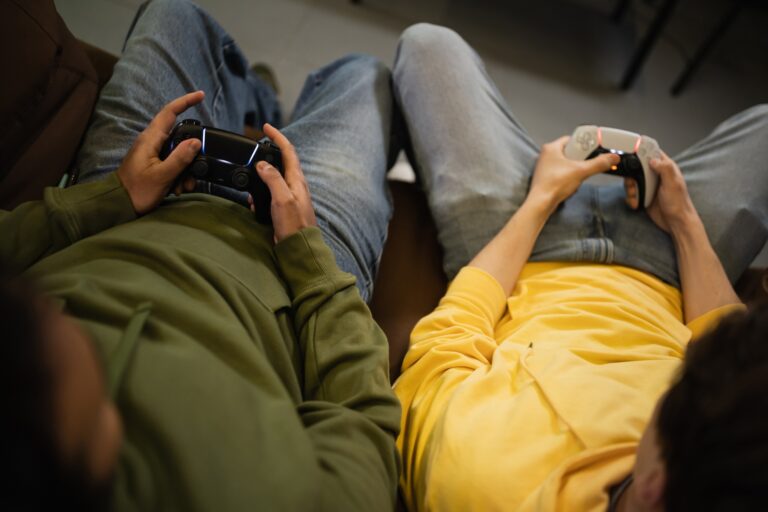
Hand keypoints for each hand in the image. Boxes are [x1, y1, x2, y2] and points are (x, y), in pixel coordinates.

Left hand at [116, 91, 203, 214]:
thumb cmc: (136, 191)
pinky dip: (180, 174)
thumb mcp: (162, 176)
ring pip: (179, 152)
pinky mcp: (154, 163)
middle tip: (197, 170)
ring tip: (184, 185)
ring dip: (187, 168)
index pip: (170, 112)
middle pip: (180, 135)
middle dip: (192, 152)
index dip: (186, 101)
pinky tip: (178, 187)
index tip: (201, 96)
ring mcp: (153, 152)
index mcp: (150, 139)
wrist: (119, 205)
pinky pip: (174, 162)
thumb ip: (180, 158)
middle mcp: (151, 142)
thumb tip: (196, 143)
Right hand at [253, 123, 316, 241]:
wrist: (299, 248)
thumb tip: (262, 164)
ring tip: (249, 181)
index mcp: (297, 179)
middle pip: (281, 161)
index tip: (266, 127)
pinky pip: (270, 193)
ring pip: (274, 177)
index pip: (288, 150)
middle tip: (253, 151)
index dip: (277, 136)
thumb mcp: (282, 199)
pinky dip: (260, 193)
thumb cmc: (294, 225)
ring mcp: (290, 195)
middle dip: (267, 154)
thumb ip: (273, 179)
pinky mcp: (284, 207)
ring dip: (260, 176)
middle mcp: (295, 185)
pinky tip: (253, 201)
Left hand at [526, 136, 619, 214]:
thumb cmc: (553, 185)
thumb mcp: (581, 171)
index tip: (593, 148)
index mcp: (551, 148)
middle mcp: (546, 155)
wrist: (541, 203)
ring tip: (577, 176)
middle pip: (571, 152)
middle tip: (585, 165)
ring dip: (575, 170)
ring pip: (567, 164)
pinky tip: (571, 184)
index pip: (572, 138)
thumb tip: (612, 158)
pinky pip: (562, 173)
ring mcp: (545, 167)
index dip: (583, 143)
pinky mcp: (547, 177)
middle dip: (580, 160)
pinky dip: (569, 178)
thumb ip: (598, 163)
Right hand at [625, 151, 696, 233]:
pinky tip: (636, 203)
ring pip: (632, 180)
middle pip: (637, 167)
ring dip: (630, 189)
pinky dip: (631, 198)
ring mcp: (649, 185)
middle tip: (633, 183)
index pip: (653, 153)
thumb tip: (653, 160)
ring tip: (635, 196)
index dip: (642, 151)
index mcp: (666, 168)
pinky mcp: (643, 195)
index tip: (632, 153)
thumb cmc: (679, 203)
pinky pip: (631, 193)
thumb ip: (665, 168)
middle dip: (631, 175)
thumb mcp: (673, 183)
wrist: (675, 222)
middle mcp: (656, 175)